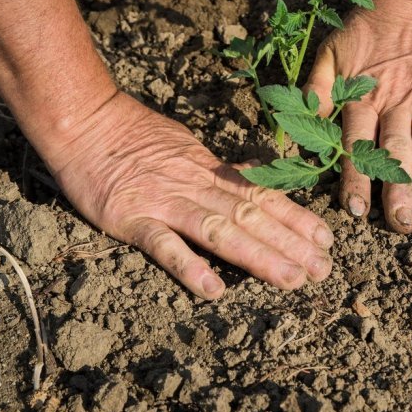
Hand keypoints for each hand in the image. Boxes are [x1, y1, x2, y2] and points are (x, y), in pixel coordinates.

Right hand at [49, 92, 333, 298]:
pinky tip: (213, 290)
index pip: (263, 195)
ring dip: (258, 257)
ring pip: (221, 231)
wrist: (85, 121)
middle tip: (324, 269)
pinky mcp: (132, 218)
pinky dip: (189, 267)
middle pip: (252, 216)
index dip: (296, 217)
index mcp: (210, 170)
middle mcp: (196, 186)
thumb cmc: (134, 134)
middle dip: (291, 244)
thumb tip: (252, 176)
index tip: (326, 238)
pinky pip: (164, 246)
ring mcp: (165, 202)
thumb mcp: (188, 146)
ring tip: (290, 280)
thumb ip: (219, 168)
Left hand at [304, 0, 411, 232]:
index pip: (357, 144)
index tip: (356, 211)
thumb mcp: (329, 54)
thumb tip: (299, 126)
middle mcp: (394, 100)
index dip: (356, 178)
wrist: (409, 1)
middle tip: (401, 225)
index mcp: (362, 97)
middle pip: (395, 151)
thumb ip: (315, 90)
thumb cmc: (365, 33)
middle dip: (398, 191)